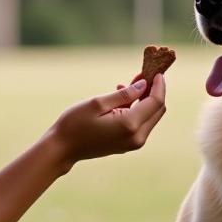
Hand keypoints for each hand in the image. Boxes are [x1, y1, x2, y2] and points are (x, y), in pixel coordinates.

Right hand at [49, 72, 165, 168]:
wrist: (62, 149)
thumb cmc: (75, 124)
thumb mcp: (98, 103)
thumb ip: (124, 94)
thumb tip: (144, 84)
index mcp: (130, 125)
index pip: (155, 101)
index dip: (159, 85)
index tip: (157, 71)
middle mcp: (137, 137)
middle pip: (158, 110)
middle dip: (154, 91)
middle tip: (144, 74)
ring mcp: (133, 143)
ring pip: (151, 117)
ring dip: (145, 100)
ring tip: (130, 84)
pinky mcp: (128, 145)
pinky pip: (141, 124)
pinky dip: (138, 110)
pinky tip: (123, 100)